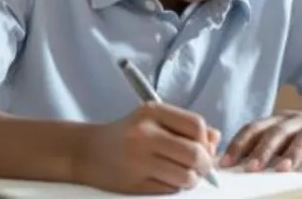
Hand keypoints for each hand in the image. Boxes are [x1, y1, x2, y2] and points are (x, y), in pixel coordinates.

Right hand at [73, 102, 219, 193]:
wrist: (86, 151)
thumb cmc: (126, 135)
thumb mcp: (153, 121)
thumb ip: (184, 127)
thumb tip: (215, 139)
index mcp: (152, 112)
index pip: (196, 125)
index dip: (206, 140)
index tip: (204, 148)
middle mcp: (145, 134)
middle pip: (194, 153)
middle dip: (205, 165)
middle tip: (202, 169)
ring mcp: (139, 160)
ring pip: (186, 176)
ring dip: (191, 180)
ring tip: (184, 175)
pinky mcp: (134, 183)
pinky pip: (170, 189)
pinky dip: (174, 187)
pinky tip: (165, 179)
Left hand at [221, 105, 301, 171]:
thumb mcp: (289, 135)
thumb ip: (268, 145)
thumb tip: (236, 165)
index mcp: (281, 120)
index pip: (255, 128)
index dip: (239, 144)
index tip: (226, 162)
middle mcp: (298, 120)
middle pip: (277, 132)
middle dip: (262, 150)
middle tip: (251, 169)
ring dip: (293, 153)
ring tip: (283, 169)